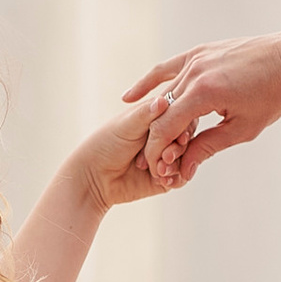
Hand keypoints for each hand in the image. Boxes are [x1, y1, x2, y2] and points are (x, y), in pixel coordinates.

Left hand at [70, 92, 178, 214]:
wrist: (94, 176)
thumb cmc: (105, 143)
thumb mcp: (126, 125)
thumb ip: (146, 114)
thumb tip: (162, 101)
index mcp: (157, 117)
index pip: (181, 116)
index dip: (183, 126)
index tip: (180, 135)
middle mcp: (164, 136)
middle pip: (186, 139)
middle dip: (179, 148)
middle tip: (167, 156)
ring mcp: (166, 157)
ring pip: (186, 159)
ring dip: (176, 164)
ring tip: (160, 170)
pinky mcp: (166, 177)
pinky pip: (180, 178)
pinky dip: (174, 178)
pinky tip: (163, 180)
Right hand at [126, 25, 280, 187]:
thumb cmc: (275, 94)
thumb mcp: (244, 128)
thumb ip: (209, 146)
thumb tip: (184, 169)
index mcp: (205, 93)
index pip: (166, 128)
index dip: (157, 152)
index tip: (155, 171)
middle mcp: (194, 72)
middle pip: (161, 113)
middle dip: (156, 141)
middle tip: (152, 164)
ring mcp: (195, 59)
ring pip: (163, 94)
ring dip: (155, 119)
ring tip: (144, 142)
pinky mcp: (199, 51)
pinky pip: (166, 68)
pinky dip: (148, 83)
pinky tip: (130, 97)